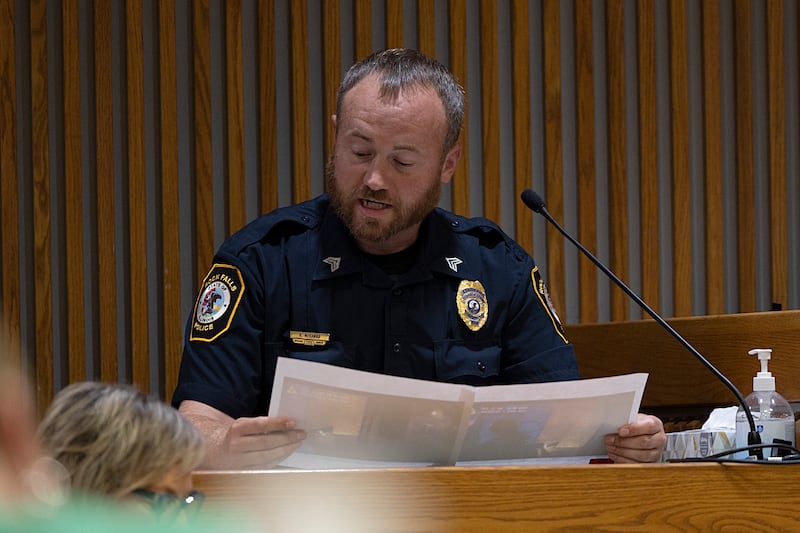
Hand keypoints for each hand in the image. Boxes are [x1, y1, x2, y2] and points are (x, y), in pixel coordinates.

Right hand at [179, 400, 305, 468]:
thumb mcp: (241, 424)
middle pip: (267, 443)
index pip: (261, 425)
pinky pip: (264, 466)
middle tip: (302, 434)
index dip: (278, 423)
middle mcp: (237, 445)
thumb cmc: (230, 434)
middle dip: (287, 438)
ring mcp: (239, 460)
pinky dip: (277, 459)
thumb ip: (258, 425)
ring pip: (267, 456)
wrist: (208, 450)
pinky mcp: (242, 471)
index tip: (293, 421)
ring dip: (286, 450)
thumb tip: (285, 423)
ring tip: (298, 443)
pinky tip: (287, 453)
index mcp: (236, 429)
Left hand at [604, 413, 665, 462]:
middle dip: (624, 442)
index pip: (648, 427)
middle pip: (644, 442)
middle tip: (610, 439)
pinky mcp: (650, 464)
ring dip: (622, 452)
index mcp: (656, 425)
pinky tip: (614, 455)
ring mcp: (656, 453)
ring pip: (641, 455)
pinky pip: (637, 465)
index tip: (620, 431)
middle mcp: (659, 440)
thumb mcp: (634, 418)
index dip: (634, 429)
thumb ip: (627, 421)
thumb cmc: (638, 425)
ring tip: (610, 447)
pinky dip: (623, 460)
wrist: (643, 434)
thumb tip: (614, 425)